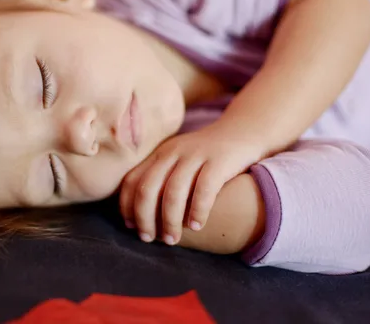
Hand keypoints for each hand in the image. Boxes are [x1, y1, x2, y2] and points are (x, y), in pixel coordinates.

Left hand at [120, 123, 263, 245]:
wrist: (243, 131)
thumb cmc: (207, 157)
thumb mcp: (179, 161)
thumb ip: (161, 179)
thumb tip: (141, 216)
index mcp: (160, 154)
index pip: (132, 180)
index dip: (127, 206)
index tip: (131, 226)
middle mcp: (173, 152)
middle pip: (148, 188)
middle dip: (144, 218)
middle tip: (149, 238)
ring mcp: (196, 155)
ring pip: (173, 191)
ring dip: (169, 220)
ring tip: (172, 239)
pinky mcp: (219, 161)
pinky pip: (204, 189)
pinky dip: (197, 210)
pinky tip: (196, 226)